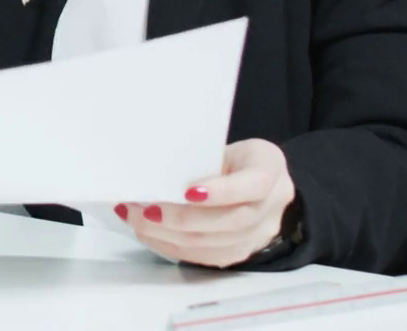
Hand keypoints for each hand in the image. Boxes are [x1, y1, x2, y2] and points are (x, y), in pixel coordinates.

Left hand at [115, 138, 295, 267]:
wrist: (259, 181)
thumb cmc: (236, 159)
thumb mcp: (228, 148)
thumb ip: (202, 162)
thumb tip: (156, 177)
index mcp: (270, 169)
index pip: (253, 185)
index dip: (221, 192)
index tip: (187, 191)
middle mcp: (270, 207)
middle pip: (229, 221)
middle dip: (181, 218)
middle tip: (144, 209)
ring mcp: (258, 235)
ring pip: (213, 244)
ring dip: (168, 235)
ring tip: (136, 220)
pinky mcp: (240, 253)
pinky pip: (205, 257)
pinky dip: (172, 246)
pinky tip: (149, 234)